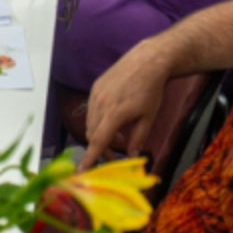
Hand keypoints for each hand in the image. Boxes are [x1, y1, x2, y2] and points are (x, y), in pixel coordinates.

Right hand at [76, 40, 173, 169]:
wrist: (147, 62)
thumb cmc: (151, 90)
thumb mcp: (148, 117)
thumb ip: (138, 138)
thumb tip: (131, 155)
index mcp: (114, 114)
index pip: (98, 141)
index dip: (89, 157)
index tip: (80, 171)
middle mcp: (100, 104)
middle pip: (92, 134)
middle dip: (100, 148)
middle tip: (114, 155)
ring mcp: (95, 94)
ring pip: (90, 123)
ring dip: (99, 135)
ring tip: (117, 137)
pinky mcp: (95, 88)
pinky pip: (91, 111)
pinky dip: (98, 121)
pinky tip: (112, 121)